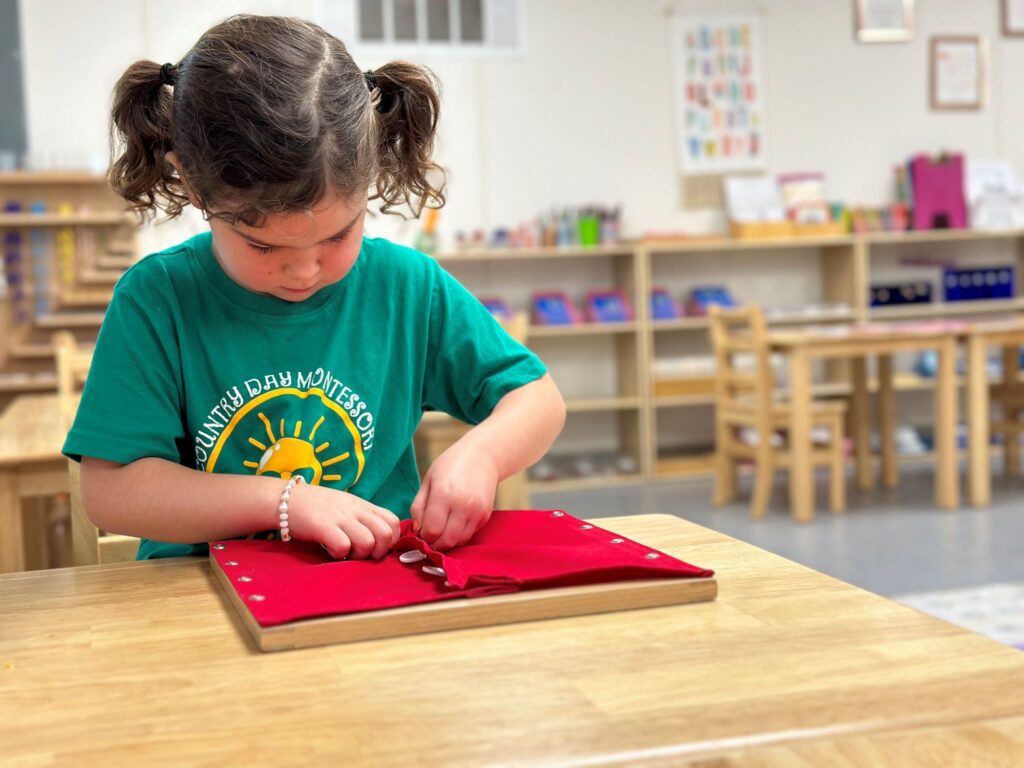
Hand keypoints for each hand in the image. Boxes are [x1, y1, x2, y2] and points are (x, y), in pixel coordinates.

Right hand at [284, 482, 400, 559]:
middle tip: (361, 554)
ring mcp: (340, 517)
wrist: (285, 499)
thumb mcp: (346, 507)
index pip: (393, 522)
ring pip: (368, 542)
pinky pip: (343, 546)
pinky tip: (331, 550)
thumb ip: (363, 519)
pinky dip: (339, 554)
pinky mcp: (323, 526)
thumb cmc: (317, 507)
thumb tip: (380, 540)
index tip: (376, 548)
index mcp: (363, 506)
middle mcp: (355, 510)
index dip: (391, 541)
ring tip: (346, 553)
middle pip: (386, 534)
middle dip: (378, 552)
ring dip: (359, 555)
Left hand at [411, 439, 497, 550]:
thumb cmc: (450, 465)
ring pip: (459, 542)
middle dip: (434, 544)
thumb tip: (417, 530)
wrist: (483, 455)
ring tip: (440, 531)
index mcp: (444, 494)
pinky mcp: (485, 515)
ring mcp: (477, 512)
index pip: (432, 531)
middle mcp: (463, 505)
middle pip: (446, 541)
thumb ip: (419, 507)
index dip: (423, 537)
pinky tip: (452, 524)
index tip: (420, 532)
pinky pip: (469, 535)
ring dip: (447, 542)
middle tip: (428, 537)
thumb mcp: (428, 480)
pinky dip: (458, 536)